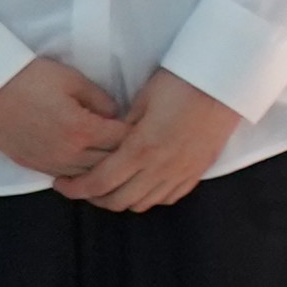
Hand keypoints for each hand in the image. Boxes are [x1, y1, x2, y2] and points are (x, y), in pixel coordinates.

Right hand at [0, 53, 125, 183]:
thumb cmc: (30, 78)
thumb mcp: (73, 80)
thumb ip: (100, 100)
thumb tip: (117, 114)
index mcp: (82, 130)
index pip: (122, 140)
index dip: (136, 133)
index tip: (144, 126)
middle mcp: (68, 153)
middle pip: (108, 163)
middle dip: (123, 153)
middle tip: (134, 144)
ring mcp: (50, 163)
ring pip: (88, 175)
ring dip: (103, 167)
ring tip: (115, 157)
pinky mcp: (34, 166)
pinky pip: (66, 175)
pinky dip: (80, 172)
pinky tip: (88, 164)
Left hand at [63, 67, 245, 211]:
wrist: (226, 83)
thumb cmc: (181, 83)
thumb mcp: (142, 100)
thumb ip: (121, 128)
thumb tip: (104, 144)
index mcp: (141, 149)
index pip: (99, 182)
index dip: (75, 189)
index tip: (61, 184)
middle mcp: (160, 168)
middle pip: (118, 201)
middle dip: (94, 198)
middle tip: (83, 185)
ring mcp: (181, 173)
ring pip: (143, 204)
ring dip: (121, 199)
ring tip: (111, 185)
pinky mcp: (197, 172)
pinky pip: (168, 198)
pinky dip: (149, 197)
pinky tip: (142, 183)